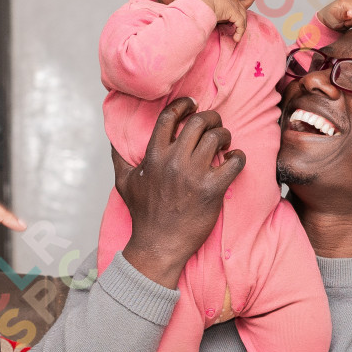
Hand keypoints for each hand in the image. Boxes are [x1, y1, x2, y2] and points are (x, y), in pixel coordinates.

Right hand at [110, 98, 243, 287]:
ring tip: (225, 143)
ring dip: (225, 136)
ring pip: (217, 138)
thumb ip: (119, 158)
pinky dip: (239, 157)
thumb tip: (113, 139)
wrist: (158, 246)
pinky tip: (234, 160)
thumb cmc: (143, 215)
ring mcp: (194, 175)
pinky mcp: (212, 190)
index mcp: (153, 156)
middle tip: (215, 124)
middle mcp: (173, 162)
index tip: (193, 104)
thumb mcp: (124, 183)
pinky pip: (234, 163)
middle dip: (211, 118)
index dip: (184, 105)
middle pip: (198, 122)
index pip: (169, 117)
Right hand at [188, 0, 248, 41]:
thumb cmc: (195, 5)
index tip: (229, 25)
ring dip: (240, 28)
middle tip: (236, 31)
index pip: (233, 5)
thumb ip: (210, 12)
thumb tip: (207, 21)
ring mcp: (233, 4)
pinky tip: (236, 39)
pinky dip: (240, 32)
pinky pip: (241, 23)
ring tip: (236, 37)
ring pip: (242, 17)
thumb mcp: (204, 8)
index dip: (234, 16)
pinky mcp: (234, 11)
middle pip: (241, 10)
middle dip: (240, 21)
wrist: (197, 3)